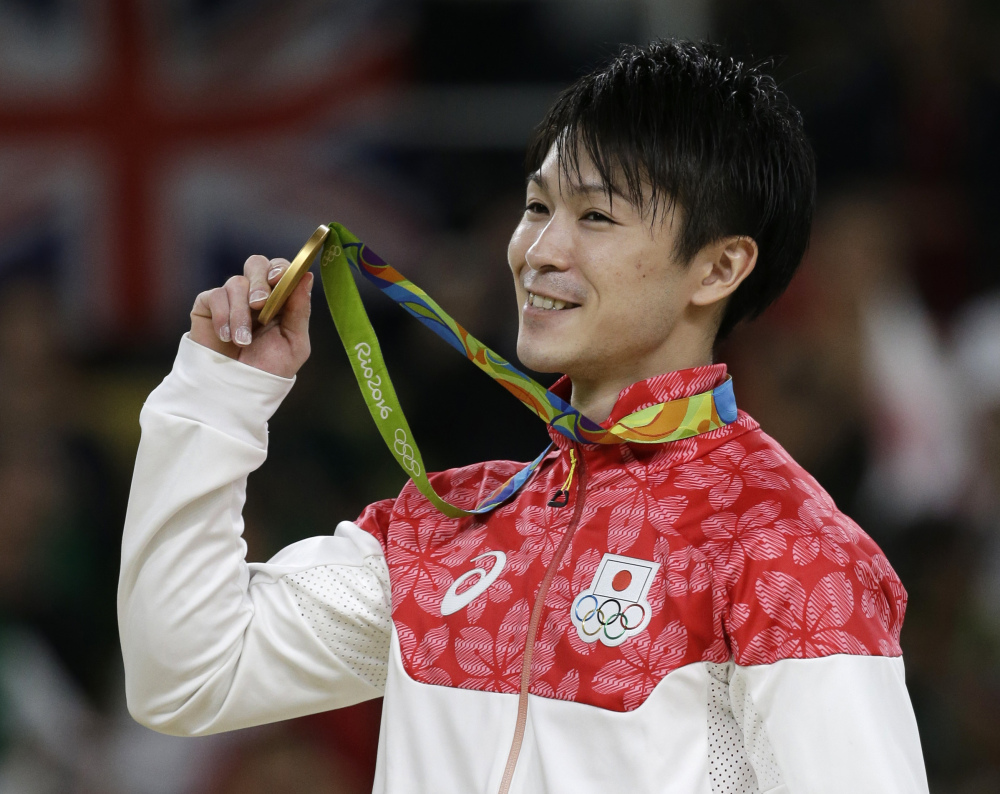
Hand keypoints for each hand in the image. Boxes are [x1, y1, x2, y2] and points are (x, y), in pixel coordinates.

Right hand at [190, 255, 313, 378]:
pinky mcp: (208, 305)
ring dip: (241, 314)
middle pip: (257, 263)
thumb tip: (306, 276)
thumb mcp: (294, 342)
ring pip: (236, 283)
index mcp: (281, 300)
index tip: (277, 280)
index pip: (281, 269)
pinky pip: (215, 296)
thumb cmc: (269, 368)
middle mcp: (256, 294)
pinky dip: (222, 317)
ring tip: (243, 341)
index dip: (280, 268)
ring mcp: (232, 298)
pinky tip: (227, 337)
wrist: (238, 388)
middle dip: (259, 281)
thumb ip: (300, 310)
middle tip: (260, 305)